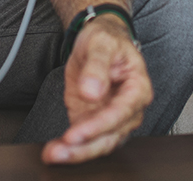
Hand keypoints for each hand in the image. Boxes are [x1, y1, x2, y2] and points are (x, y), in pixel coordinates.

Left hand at [42, 15, 152, 163]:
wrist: (97, 39)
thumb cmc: (106, 39)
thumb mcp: (101, 43)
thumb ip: (97, 66)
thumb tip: (92, 91)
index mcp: (138, 89)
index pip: (120, 113)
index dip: (99, 126)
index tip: (77, 133)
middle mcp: (127, 109)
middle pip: (111, 136)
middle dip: (86, 147)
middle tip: (61, 151)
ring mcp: (110, 117)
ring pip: (99, 143)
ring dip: (77, 152)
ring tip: (54, 153)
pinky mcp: (93, 120)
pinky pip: (85, 139)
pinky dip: (70, 147)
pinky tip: (55, 149)